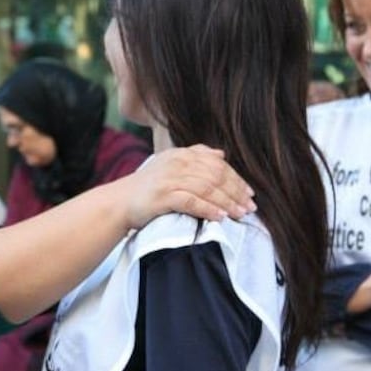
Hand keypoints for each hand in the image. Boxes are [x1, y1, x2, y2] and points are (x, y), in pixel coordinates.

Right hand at [120, 145, 254, 228]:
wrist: (119, 202)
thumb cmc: (148, 187)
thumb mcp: (171, 165)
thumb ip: (195, 157)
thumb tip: (221, 154)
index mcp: (182, 154)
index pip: (217, 163)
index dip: (236, 178)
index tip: (249, 193)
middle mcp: (177, 163)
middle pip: (216, 175)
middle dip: (236, 191)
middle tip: (250, 206)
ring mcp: (169, 178)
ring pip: (207, 188)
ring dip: (227, 202)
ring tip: (241, 213)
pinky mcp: (162, 196)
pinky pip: (191, 201)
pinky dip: (208, 209)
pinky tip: (221, 217)